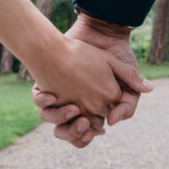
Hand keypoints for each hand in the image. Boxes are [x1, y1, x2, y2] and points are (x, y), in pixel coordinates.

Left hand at [26, 34, 148, 134]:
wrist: (100, 32)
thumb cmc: (116, 54)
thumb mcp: (127, 79)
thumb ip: (129, 102)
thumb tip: (113, 122)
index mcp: (92, 108)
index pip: (85, 133)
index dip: (86, 136)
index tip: (93, 132)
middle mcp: (73, 104)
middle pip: (65, 131)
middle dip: (71, 132)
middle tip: (81, 123)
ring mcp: (60, 94)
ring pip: (50, 119)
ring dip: (58, 118)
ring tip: (72, 109)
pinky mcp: (48, 82)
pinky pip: (39, 100)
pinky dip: (43, 101)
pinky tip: (52, 95)